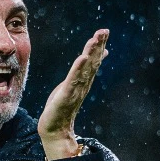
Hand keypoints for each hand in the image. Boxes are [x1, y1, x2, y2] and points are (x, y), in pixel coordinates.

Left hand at [39, 29, 108, 158]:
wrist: (55, 129)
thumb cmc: (63, 106)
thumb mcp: (73, 85)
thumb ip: (83, 72)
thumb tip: (93, 62)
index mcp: (84, 80)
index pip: (93, 60)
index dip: (99, 46)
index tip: (104, 32)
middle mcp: (83, 84)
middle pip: (92, 62)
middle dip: (98, 46)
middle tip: (104, 31)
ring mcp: (76, 89)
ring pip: (85, 69)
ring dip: (90, 54)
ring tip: (94, 40)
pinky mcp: (66, 95)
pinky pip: (73, 80)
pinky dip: (78, 69)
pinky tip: (83, 57)